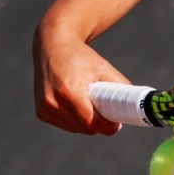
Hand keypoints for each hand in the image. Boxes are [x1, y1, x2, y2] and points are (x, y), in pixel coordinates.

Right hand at [32, 15, 124, 135]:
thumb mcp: (102, 67)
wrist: (52, 45)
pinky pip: (65, 125)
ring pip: (75, 129)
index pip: (91, 123)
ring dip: (86, 123)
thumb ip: (119, 85)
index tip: (116, 125)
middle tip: (107, 112)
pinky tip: (75, 104)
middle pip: (84, 128)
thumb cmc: (80, 56)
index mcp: (69, 90)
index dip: (107, 127)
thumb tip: (133, 105)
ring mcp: (45, 107)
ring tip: (90, 104)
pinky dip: (74, 120)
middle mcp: (53, 101)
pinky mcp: (40, 111)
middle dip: (98, 124)